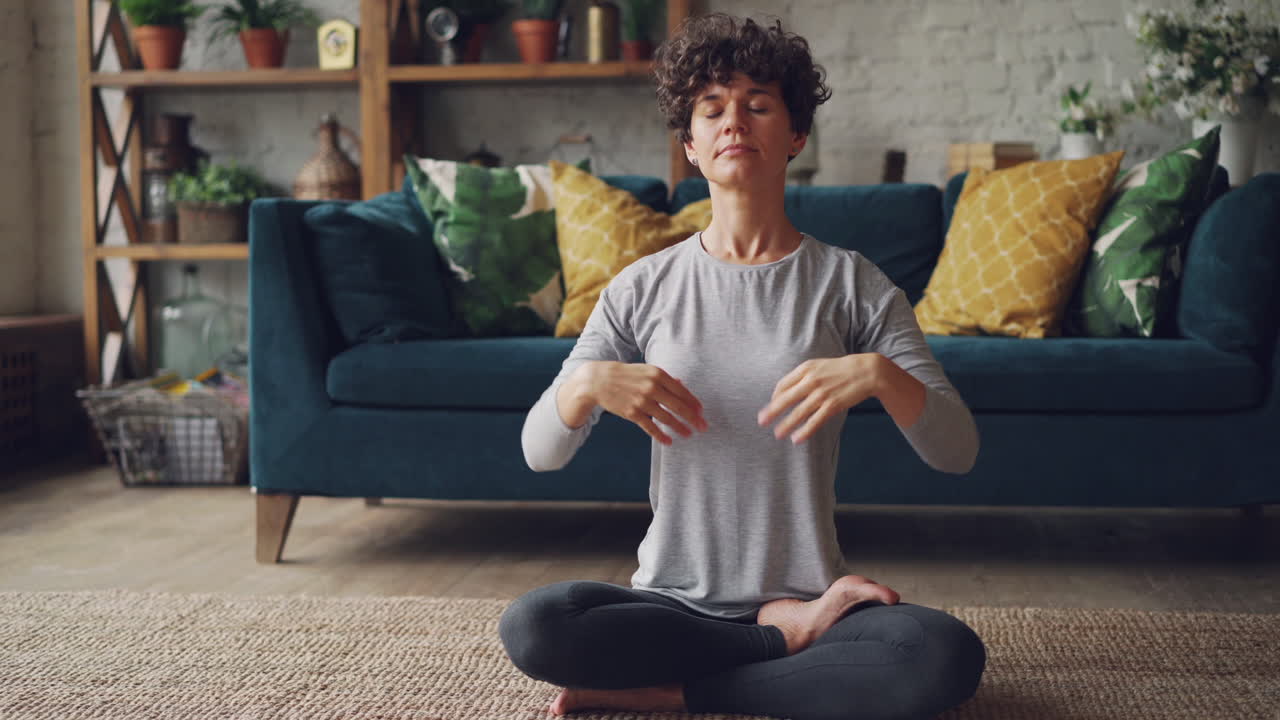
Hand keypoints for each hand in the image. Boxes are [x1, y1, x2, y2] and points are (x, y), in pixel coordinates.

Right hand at [584, 362, 709, 445]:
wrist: (599, 380)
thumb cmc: (626, 375)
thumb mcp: (646, 371)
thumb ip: (665, 379)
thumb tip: (682, 386)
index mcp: (657, 374)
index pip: (681, 391)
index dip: (693, 403)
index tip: (701, 412)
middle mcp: (652, 387)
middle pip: (678, 406)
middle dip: (693, 418)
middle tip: (702, 427)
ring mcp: (642, 401)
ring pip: (666, 418)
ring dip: (680, 428)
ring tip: (688, 435)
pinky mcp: (632, 413)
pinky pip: (650, 427)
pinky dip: (661, 436)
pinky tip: (669, 441)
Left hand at [757, 354, 882, 444]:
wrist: (866, 371)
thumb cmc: (840, 370)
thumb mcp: (818, 366)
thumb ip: (802, 376)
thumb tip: (785, 391)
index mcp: (805, 369)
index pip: (782, 385)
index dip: (774, 398)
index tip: (771, 407)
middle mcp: (811, 381)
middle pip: (785, 399)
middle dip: (772, 412)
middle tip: (761, 422)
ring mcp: (822, 393)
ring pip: (799, 412)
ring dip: (786, 425)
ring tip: (778, 434)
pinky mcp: (832, 405)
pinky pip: (815, 421)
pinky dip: (805, 431)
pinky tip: (797, 439)